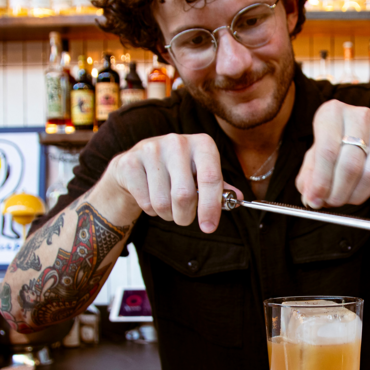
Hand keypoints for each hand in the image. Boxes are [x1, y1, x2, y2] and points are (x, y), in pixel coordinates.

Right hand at [104, 133, 242, 231]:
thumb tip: (240, 200)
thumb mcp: (201, 175)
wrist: (136, 165)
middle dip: (186, 216)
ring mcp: (151, 149)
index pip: (211, 178)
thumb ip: (220, 188)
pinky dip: (151, 210)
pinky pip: (145, 202)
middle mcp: (177, 142)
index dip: (211, 207)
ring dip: (168, 214)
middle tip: (184, 218)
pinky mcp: (130, 162)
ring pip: (163, 202)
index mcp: (202, 144)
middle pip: (185, 195)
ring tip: (167, 205)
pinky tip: (151, 196)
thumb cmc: (177, 172)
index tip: (209, 227)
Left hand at [296, 100, 369, 207]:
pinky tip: (360, 189)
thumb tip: (310, 197)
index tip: (314, 200)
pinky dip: (368, 191)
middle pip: (349, 164)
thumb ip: (310, 176)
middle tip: (330, 203)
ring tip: (344, 198)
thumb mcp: (318, 156)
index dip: (320, 181)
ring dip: (354, 194)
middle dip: (337, 191)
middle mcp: (359, 115)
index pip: (326, 150)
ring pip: (369, 174)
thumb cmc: (342, 147)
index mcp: (332, 112)